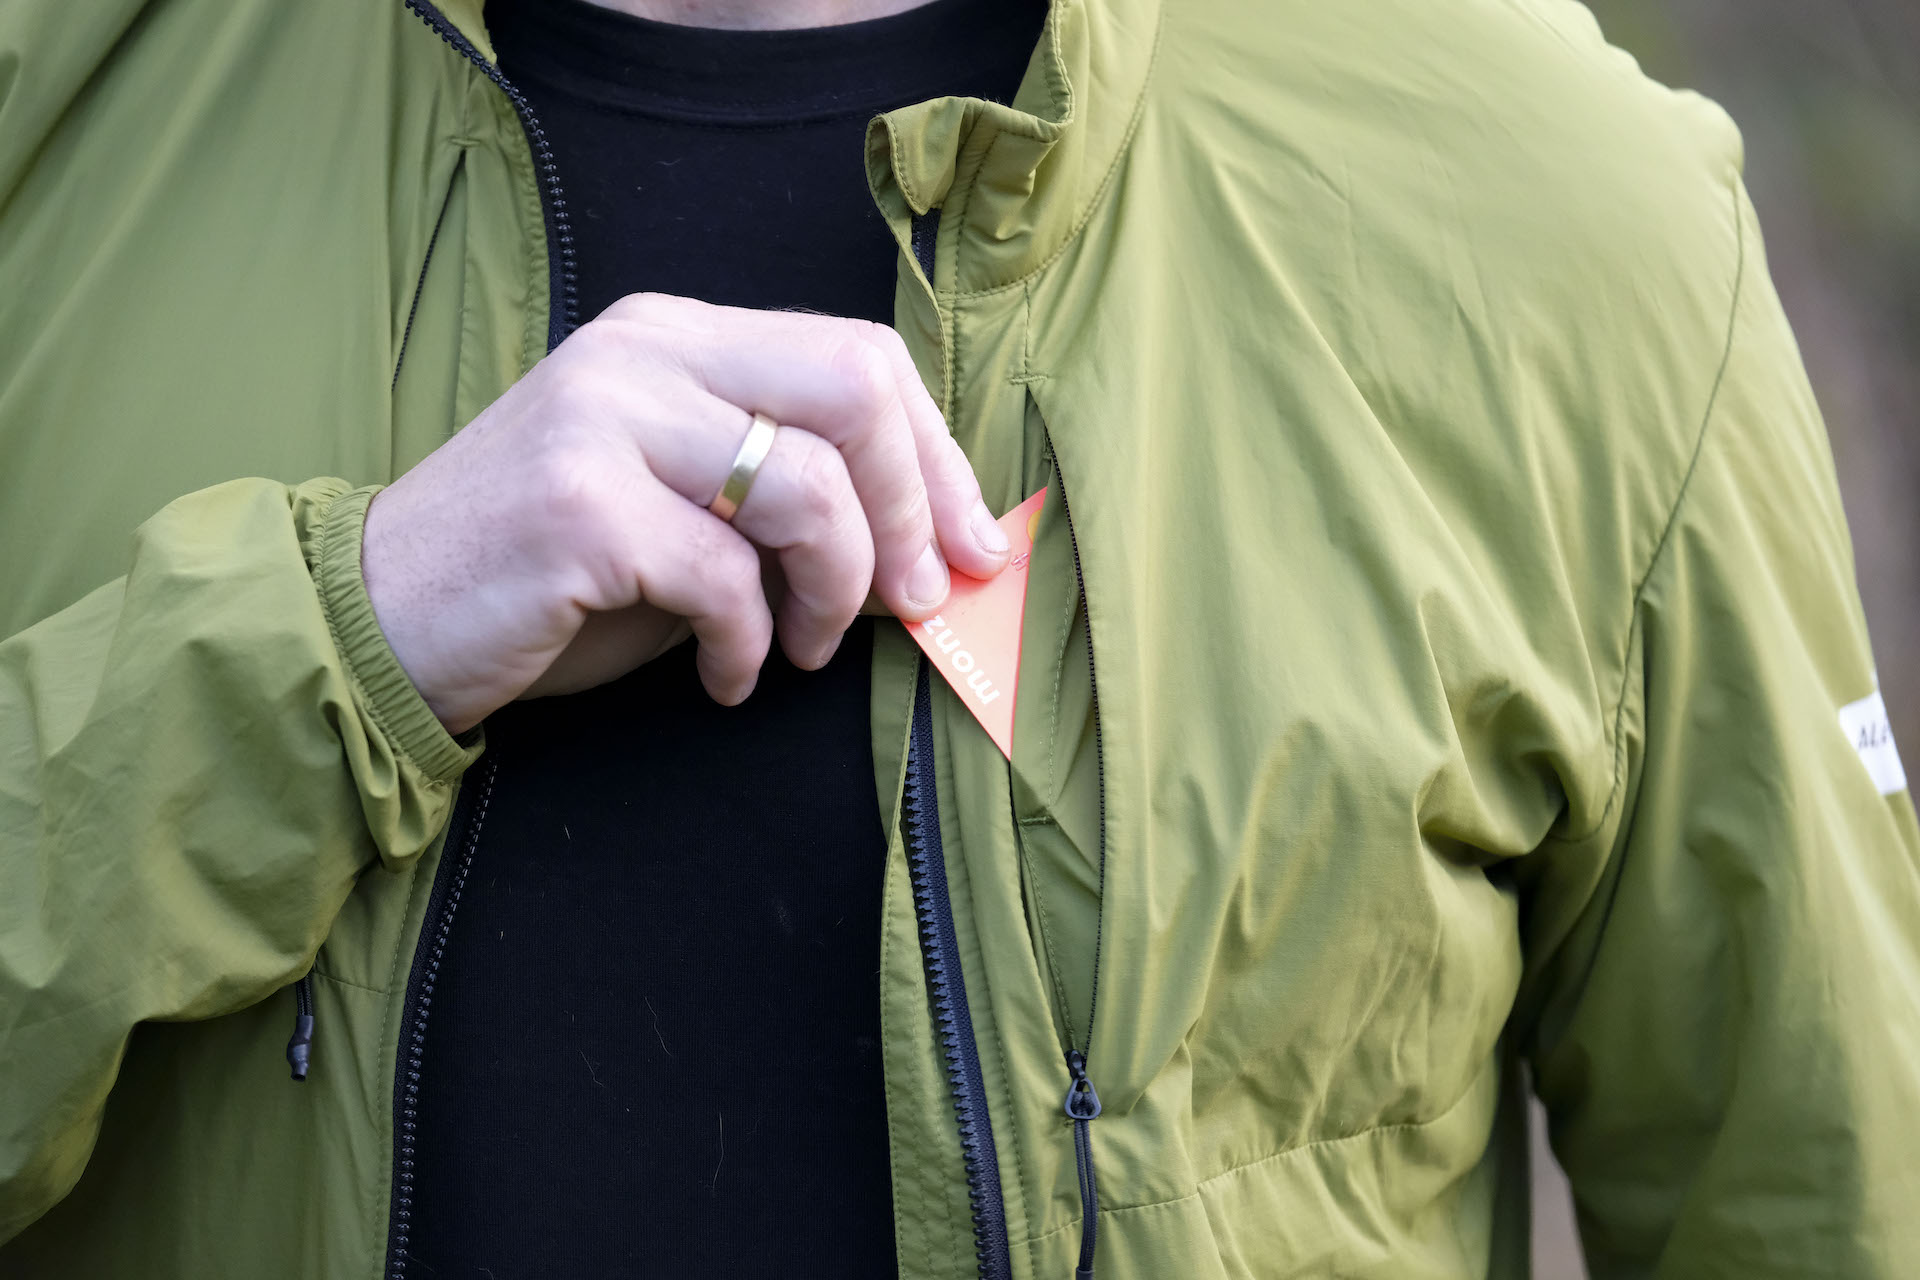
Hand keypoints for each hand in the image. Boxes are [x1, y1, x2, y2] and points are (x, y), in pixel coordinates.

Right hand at [361, 294, 1010, 732]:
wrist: (381, 618)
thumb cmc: (549, 579)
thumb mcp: (684, 520)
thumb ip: (791, 510)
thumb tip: (930, 549)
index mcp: (676, 338)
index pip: (858, 354)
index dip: (935, 454)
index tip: (971, 544)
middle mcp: (643, 354)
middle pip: (855, 390)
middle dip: (913, 509)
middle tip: (915, 601)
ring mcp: (604, 418)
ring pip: (807, 488)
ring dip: (833, 594)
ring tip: (799, 652)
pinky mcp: (576, 506)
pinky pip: (726, 579)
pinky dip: (747, 648)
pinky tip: (723, 679)